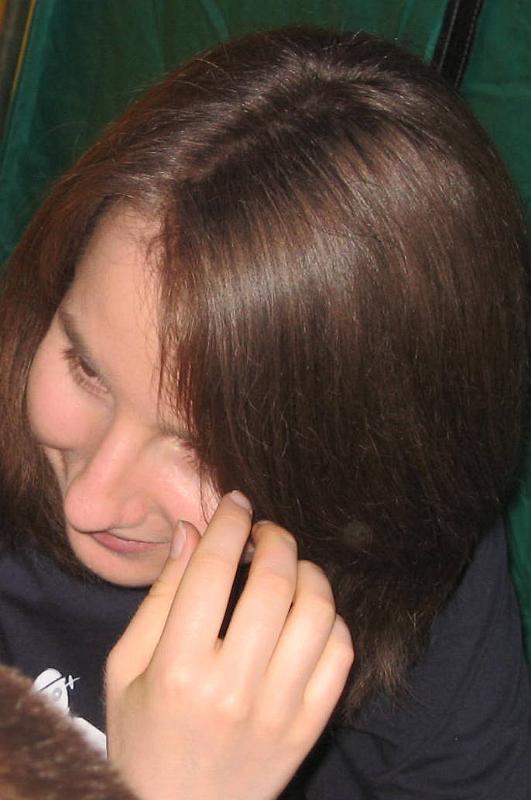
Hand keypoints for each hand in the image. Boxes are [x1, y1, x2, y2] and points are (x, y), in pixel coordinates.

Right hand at [106, 492, 353, 799]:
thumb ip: (159, 598)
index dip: (230, 521)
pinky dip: (331, 620)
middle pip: (275, 582)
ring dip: (309, 573)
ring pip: (318, 612)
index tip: (236, 503)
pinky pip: (341, 655)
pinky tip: (308, 613)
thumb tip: (191, 532)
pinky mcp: (309, 729)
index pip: (214, 567)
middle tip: (265, 531)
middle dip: (275, 538)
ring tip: (291, 567)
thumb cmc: (143, 736)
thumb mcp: (126, 668)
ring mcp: (279, 710)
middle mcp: (233, 687)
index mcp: (178, 668)